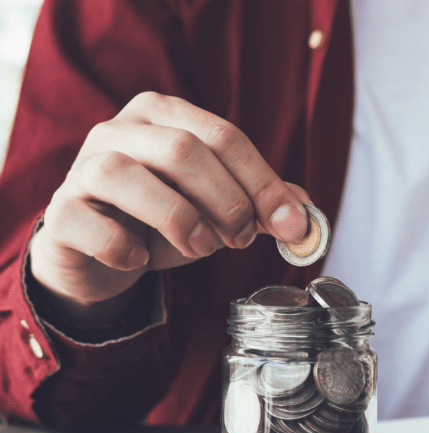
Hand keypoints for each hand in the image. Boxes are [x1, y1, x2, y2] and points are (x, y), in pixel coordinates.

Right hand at [29, 92, 310, 324]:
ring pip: (126, 175)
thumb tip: (306, 211)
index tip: (293, 224)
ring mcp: (82, 167)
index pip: (224, 136)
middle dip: (226, 201)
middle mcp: (120, 130)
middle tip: (242, 238)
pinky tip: (140, 258)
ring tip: (200, 247)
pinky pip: (88, 223)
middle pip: (183, 149)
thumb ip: (260, 203)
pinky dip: (124, 247)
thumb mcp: (219, 207)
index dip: (264, 183)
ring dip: (179, 220)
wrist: (98, 253)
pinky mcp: (59, 212)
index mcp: (165, 115)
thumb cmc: (162, 219)